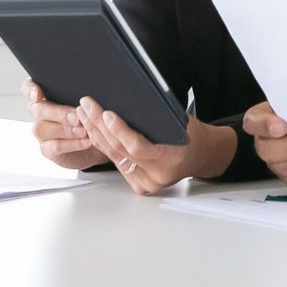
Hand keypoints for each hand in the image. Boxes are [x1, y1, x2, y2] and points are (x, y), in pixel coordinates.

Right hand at [23, 78, 107, 169]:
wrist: (98, 141)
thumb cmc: (89, 116)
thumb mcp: (85, 103)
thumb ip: (79, 96)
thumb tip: (84, 96)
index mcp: (45, 97)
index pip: (27, 88)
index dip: (29, 90)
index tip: (37, 94)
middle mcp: (39, 114)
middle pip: (36, 110)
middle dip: (58, 113)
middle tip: (76, 117)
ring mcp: (42, 132)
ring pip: (42, 129)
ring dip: (65, 129)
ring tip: (84, 131)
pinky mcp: (48, 149)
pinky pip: (55, 146)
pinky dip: (72, 143)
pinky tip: (86, 141)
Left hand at [76, 97, 235, 194]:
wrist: (202, 155)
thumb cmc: (192, 134)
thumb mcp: (180, 121)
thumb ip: (156, 117)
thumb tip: (126, 101)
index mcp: (172, 159)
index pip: (139, 147)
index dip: (120, 131)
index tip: (106, 113)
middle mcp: (158, 175)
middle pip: (121, 150)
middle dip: (100, 125)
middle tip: (87, 105)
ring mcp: (148, 183)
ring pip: (114, 156)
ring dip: (96, 133)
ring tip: (85, 114)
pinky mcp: (140, 185)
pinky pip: (117, 163)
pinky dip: (103, 145)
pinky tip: (93, 130)